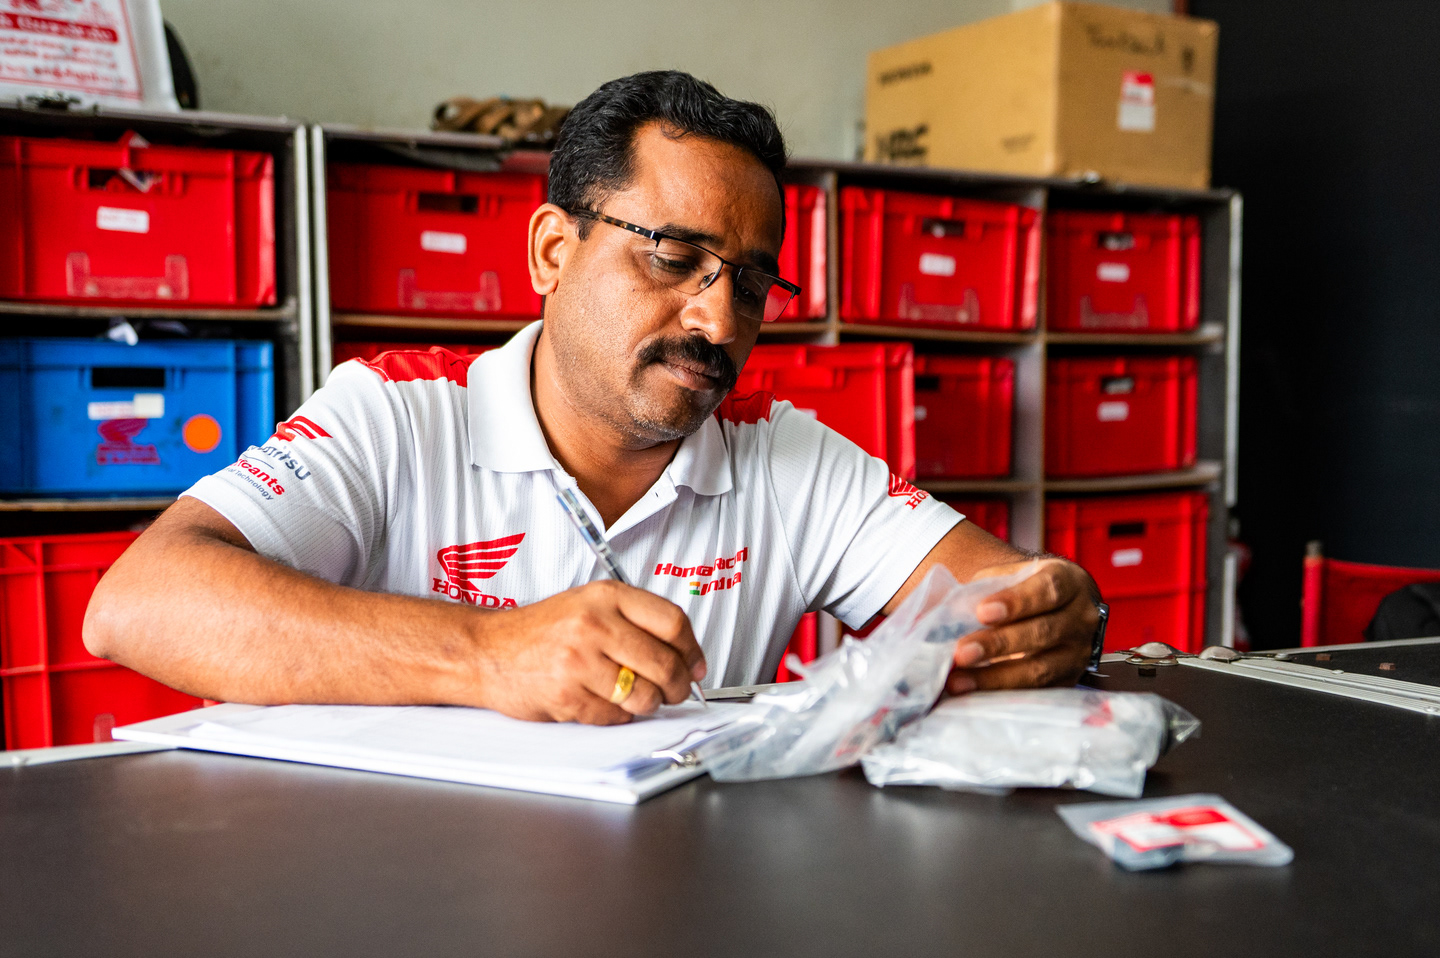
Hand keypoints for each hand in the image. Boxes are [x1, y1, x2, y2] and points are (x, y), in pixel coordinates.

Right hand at [469, 580, 706, 724]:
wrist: (488, 650)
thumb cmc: (541, 631)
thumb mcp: (588, 605)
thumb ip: (634, 622)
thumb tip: (686, 655)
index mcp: (607, 597)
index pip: (673, 622)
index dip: (693, 650)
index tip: (697, 666)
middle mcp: (595, 624)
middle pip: (665, 663)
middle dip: (679, 686)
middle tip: (676, 692)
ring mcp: (579, 660)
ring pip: (643, 695)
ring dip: (648, 705)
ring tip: (637, 699)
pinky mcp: (567, 694)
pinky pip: (614, 716)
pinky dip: (617, 716)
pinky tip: (604, 703)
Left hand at [945, 558, 1096, 694]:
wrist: (1054, 608)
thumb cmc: (1023, 590)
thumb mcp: (1009, 577)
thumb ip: (982, 589)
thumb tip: (941, 613)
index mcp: (1068, 582)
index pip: (1047, 590)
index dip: (1016, 602)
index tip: (982, 611)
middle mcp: (1081, 618)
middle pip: (1043, 632)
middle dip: (999, 644)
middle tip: (962, 652)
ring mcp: (1078, 653)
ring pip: (1041, 669)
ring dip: (995, 677)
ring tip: (958, 680)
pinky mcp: (1068, 681)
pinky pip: (1036, 692)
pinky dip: (1001, 693)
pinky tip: (973, 692)